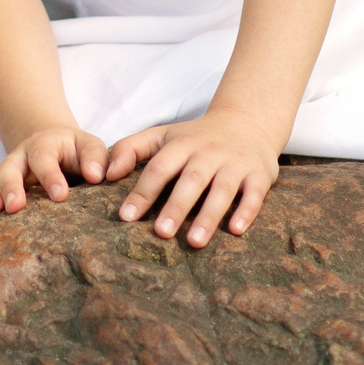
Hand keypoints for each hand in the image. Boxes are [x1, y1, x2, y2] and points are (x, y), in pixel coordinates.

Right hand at [0, 125, 110, 219]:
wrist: (56, 148)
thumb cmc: (76, 152)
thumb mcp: (90, 147)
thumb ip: (96, 158)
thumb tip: (95, 175)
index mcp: (44, 144)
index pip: (43, 156)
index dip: (50, 175)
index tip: (60, 196)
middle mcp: (21, 157)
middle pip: (9, 167)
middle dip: (10, 186)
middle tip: (15, 206)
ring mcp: (6, 172)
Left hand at [105, 111, 280, 247]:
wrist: (246, 122)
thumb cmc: (196, 137)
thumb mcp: (162, 135)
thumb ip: (130, 149)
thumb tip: (105, 174)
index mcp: (182, 144)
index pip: (159, 168)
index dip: (142, 192)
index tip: (126, 217)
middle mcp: (208, 153)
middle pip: (191, 180)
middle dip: (176, 206)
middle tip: (161, 233)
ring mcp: (235, 163)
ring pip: (222, 189)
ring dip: (209, 215)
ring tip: (195, 242)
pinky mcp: (259, 174)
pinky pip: (254, 193)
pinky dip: (247, 211)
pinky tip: (236, 230)